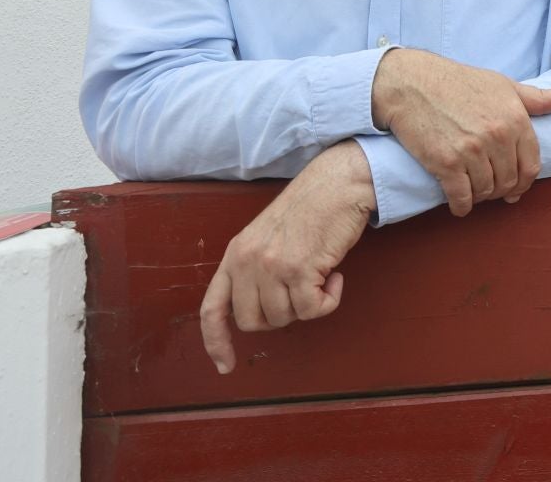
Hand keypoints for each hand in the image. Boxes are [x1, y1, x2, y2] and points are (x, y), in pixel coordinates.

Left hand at [198, 141, 375, 374]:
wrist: (337, 183)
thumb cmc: (311, 209)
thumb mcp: (266, 237)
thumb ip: (255, 269)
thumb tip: (261, 310)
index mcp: (235, 255)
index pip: (213, 309)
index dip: (216, 341)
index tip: (225, 365)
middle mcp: (247, 262)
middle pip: (254, 321)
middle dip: (280, 316)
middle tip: (301, 292)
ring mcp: (272, 266)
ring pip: (284, 318)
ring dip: (308, 304)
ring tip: (321, 276)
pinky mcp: (300, 269)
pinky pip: (313, 310)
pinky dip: (329, 301)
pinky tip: (336, 277)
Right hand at [371, 47, 550, 216]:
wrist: (412, 83)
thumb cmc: (460, 83)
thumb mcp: (504, 85)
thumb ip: (539, 97)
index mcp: (516, 119)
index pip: (532, 166)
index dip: (524, 181)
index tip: (515, 186)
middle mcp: (497, 136)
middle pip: (509, 182)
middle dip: (502, 190)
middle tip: (491, 189)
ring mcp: (471, 151)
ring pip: (486, 192)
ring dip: (481, 196)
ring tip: (474, 189)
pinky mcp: (445, 163)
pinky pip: (462, 198)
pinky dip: (462, 205)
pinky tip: (459, 202)